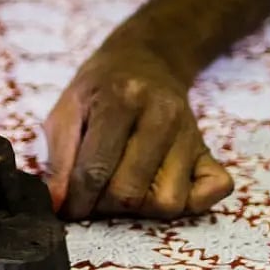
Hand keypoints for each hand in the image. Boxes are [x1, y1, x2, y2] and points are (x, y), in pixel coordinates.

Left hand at [42, 45, 232, 220]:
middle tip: (92, 196)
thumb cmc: (99, 91)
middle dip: (103, 206)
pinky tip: (160, 187)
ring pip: (168, 202)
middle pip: (130, 193)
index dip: (76, 200)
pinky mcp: (209, 149)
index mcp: (121, 99)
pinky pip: (211, 192)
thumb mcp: (67, 111)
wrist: (143, 60)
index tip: (67, 209)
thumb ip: (59, 159)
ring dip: (140, 209)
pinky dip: (191, 204)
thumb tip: (58, 204)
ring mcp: (191, 134)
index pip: (95, 171)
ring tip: (122, 189)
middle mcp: (162, 115)